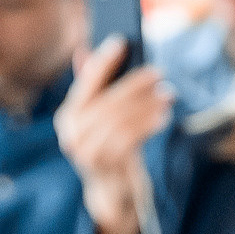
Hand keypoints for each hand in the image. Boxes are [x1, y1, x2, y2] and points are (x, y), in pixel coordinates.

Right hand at [55, 37, 173, 233]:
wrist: (111, 192)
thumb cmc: (108, 146)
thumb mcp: (98, 118)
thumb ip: (92, 87)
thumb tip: (84, 50)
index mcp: (67, 117)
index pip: (86, 83)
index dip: (103, 60)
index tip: (122, 41)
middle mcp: (72, 135)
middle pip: (108, 101)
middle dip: (135, 84)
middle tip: (158, 72)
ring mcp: (88, 153)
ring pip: (122, 119)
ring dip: (148, 103)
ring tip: (167, 93)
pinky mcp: (107, 166)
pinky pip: (131, 137)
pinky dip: (150, 122)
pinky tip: (164, 114)